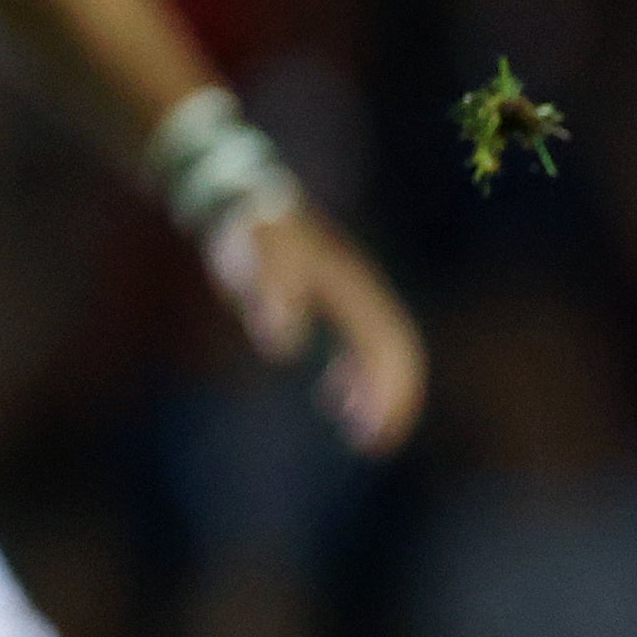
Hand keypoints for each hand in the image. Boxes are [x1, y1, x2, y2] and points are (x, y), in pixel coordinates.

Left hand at [205, 200, 424, 453]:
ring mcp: (353, 295)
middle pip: (397, 353)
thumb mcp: (254, 257)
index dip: (390, 393)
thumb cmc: (248, 228)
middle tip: (371, 444)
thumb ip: (270, 293)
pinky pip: (363, 344)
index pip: (392, 347)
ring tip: (357, 430)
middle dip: (392, 400)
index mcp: (357, 289)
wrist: (240, 192)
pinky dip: (357, 377)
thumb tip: (282, 346)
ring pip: (383, 351)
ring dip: (377, 392)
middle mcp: (365, 293)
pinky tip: (333, 397)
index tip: (374, 434)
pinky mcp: (336, 297)